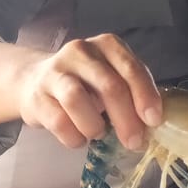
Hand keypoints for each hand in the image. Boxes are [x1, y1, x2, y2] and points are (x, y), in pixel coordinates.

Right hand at [16, 34, 161, 151]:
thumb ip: (132, 91)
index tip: (153, 121)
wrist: (33, 81)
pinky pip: (58, 121)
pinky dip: (74, 137)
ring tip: (98, 133)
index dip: (145, 96)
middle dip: (126, 119)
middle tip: (134, 142)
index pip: (131, 69)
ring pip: (77, 100)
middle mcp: (81, 52)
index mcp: (108, 45)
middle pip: (108, 86)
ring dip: (94, 126)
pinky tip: (79, 138)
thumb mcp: (113, 77)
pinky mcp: (36, 95)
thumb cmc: (86, 83)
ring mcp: (55, 71)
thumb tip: (152, 123)